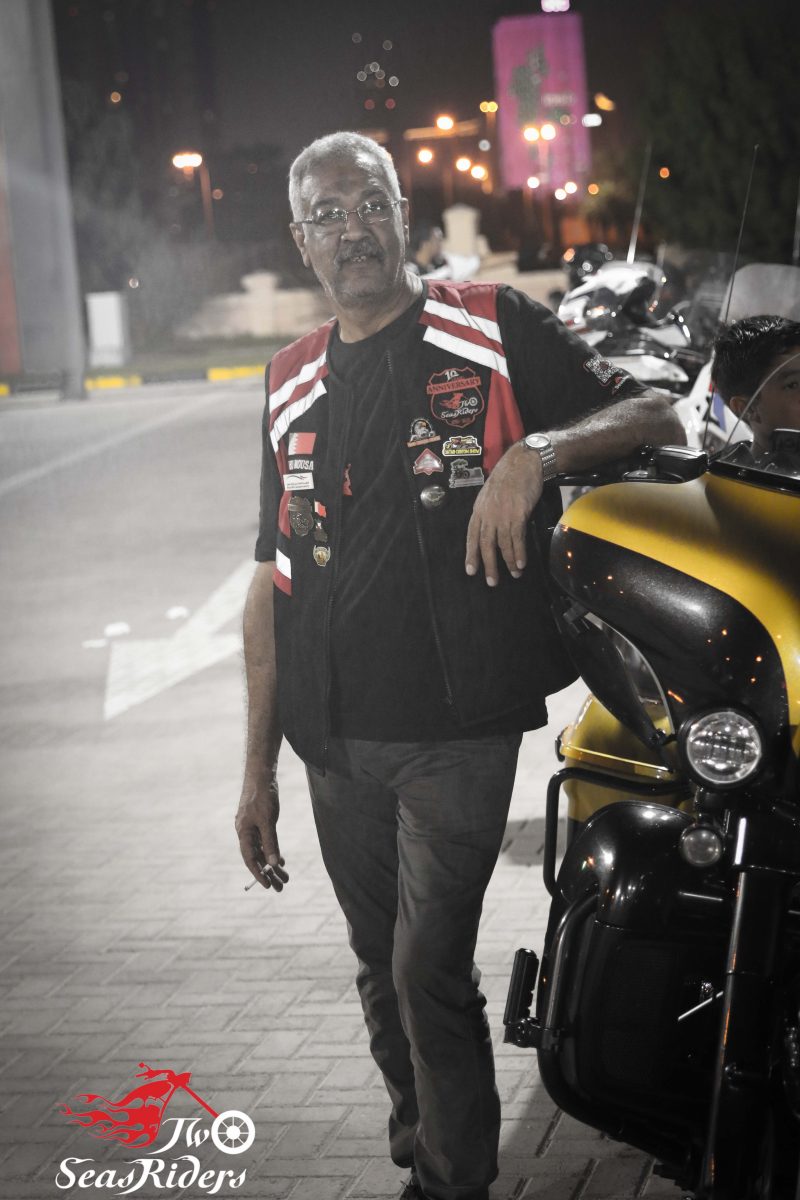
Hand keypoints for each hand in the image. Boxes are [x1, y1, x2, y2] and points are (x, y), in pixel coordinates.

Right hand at [235, 773, 288, 891]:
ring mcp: (251, 827)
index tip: (269, 886)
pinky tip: (280, 859)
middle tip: (282, 887)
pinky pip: (264, 841)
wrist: (261, 774)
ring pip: (262, 850)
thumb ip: (270, 842)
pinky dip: (272, 851)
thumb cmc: (262, 796)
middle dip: (269, 873)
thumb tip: (272, 863)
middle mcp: (245, 832)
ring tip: (285, 877)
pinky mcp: (258, 821)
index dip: (259, 874)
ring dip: (272, 864)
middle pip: (257, 858)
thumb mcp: (268, 821)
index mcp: (243, 833)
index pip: (250, 859)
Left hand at [465, 443, 542, 585]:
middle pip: (485, 544)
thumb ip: (489, 511)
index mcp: (479, 509)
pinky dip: (518, 553)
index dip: (471, 554)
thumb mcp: (491, 494)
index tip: (471, 570)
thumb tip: (491, 528)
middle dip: (488, 565)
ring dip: (507, 562)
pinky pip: (516, 538)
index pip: (471, 535)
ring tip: (513, 574)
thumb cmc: (510, 477)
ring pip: (502, 544)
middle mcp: (487, 514)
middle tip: (491, 582)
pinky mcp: (517, 514)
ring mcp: (502, 515)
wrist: (524, 463)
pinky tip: (520, 563)